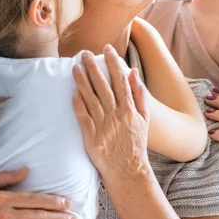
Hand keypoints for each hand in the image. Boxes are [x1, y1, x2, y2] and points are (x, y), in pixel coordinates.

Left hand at [72, 45, 150, 179]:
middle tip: (84, 52)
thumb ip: (139, 95)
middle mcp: (116, 115)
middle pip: (102, 86)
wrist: (128, 170)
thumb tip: (133, 73)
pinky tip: (73, 92)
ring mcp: (103, 126)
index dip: (113, 62)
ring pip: (90, 98)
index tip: (107, 49)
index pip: (120, 80)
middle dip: (93, 67)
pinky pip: (83, 117)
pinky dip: (78, 104)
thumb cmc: (136, 143)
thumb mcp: (145, 119)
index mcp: (129, 109)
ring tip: (75, 66)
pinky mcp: (91, 137)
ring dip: (82, 81)